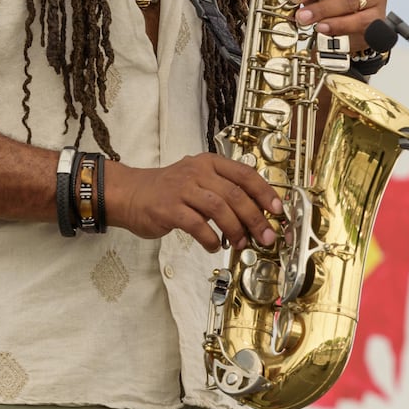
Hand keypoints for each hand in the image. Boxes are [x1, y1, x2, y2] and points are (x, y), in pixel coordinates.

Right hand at [106, 153, 282, 252]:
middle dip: (255, 218)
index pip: (244, 173)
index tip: (278, 210)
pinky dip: (210, 238)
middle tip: (265, 236)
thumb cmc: (169, 190)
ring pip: (219, 208)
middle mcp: (197, 172)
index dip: (265, 192)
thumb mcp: (198, 180)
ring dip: (236, 230)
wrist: (131, 193)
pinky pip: (197, 225)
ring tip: (241, 244)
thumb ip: (223, 191)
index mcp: (209, 163)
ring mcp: (182, 189)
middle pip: (235, 194)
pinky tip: (215, 246)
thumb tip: (256, 215)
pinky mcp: (169, 208)